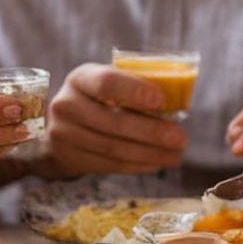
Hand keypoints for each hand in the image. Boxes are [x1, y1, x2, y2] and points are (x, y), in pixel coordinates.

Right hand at [38, 63, 187, 177]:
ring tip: (175, 155)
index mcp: (80, 78)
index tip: (161, 101)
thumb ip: (133, 86)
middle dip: (151, 132)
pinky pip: (109, 164)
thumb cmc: (97, 98)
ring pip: (113, 148)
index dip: (134, 92)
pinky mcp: (70, 158)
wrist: (61, 124)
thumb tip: (175, 102)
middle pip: (113, 122)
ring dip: (149, 153)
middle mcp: (67, 105)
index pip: (106, 83)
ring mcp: (65, 134)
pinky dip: (137, 165)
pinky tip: (157, 162)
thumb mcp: (107, 83)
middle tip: (181, 138)